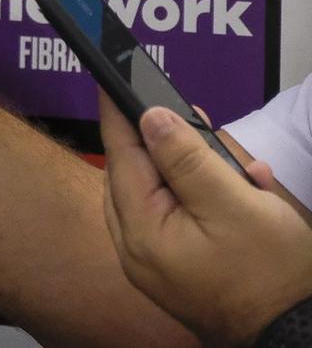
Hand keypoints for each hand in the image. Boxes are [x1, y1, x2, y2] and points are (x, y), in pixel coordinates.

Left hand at [100, 91, 311, 344]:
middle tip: (197, 122)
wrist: (299, 334)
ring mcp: (154, 263)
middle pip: (138, 173)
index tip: (110, 81)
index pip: (121, 156)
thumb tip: (150, 118)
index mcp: (141, 231)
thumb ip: (188, 159)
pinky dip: (202, 199)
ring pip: (160, 194)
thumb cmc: (272, 276)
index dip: (119, 115)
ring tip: (238, 169)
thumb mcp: (235, 205)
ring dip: (193, 172)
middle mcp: (136, 249)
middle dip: (168, 145)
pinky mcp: (176, 269)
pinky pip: (177, 219)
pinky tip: (242, 190)